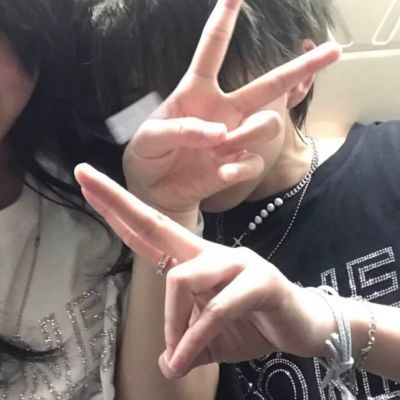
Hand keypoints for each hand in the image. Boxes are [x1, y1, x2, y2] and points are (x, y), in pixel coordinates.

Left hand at [75, 164, 335, 377]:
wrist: (303, 326)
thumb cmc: (252, 324)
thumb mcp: (210, 338)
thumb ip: (186, 343)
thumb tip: (165, 362)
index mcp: (195, 260)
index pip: (150, 230)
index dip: (119, 210)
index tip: (89, 186)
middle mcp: (211, 253)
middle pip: (158, 222)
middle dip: (118, 200)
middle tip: (82, 175)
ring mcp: (235, 262)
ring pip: (181, 278)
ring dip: (172, 324)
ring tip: (175, 358)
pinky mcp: (258, 281)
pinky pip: (215, 309)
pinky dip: (194, 338)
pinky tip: (183, 359)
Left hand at [123, 0, 340, 218]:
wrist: (157, 191)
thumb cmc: (149, 157)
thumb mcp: (149, 140)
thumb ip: (178, 130)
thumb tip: (219, 132)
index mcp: (196, 92)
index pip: (212, 51)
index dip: (224, 22)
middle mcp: (223, 110)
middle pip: (267, 84)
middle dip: (299, 68)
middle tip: (333, 51)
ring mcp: (234, 138)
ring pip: (267, 124)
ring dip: (248, 135)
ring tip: (220, 149)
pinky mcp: (237, 164)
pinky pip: (254, 162)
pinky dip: (239, 168)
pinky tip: (221, 173)